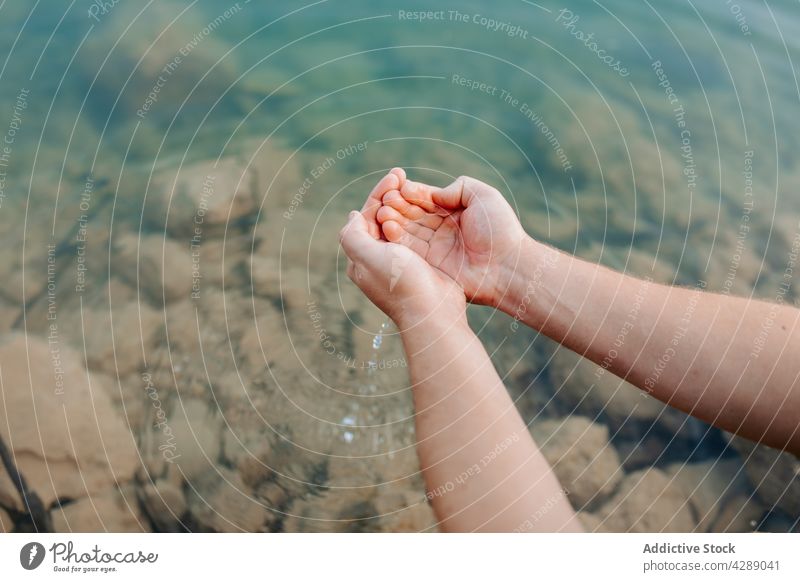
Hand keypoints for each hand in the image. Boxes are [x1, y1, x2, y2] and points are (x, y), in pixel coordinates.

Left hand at [339, 170, 466, 329]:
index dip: (378, 193)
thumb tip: (353, 216)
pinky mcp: (421, 266)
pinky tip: (430, 208)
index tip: (395, 175)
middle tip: (403, 174)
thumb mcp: (367, 257)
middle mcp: (377, 260)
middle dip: (390, 195)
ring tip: (415, 187)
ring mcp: (400, 263)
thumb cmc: (400, 284)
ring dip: (405, 204)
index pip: (365, 217)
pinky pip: (417, 235)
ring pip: (400, 225)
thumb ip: (352, 235)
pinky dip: (420, 219)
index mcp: (361, 257)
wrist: (433, 313)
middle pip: (381, 218)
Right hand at [375, 175, 527, 306]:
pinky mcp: (430, 264)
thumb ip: (458, 188)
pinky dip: (396, 238)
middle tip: (386, 199)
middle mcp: (442, 229)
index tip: (397, 183)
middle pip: (413, 213)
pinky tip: (387, 227)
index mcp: (454, 212)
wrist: (508, 266)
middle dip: (397, 205)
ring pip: (407, 230)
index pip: (426, 198)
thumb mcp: (484, 196)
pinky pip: (409, 248)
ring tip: (383, 212)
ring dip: (393, 220)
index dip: (411, 191)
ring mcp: (435, 247)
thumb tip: (434, 195)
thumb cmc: (500, 230)